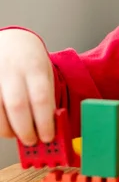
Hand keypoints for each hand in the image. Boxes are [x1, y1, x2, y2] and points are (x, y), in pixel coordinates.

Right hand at [0, 29, 54, 145]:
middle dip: (25, 129)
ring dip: (7, 129)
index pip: (41, 98)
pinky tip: (4, 124)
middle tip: (31, 141)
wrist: (12, 40)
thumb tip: (50, 126)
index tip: (48, 137)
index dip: (45, 122)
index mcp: (34, 68)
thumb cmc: (31, 61)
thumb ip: (47, 98)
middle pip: (17, 105)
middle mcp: (12, 71)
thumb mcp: (45, 74)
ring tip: (15, 134)